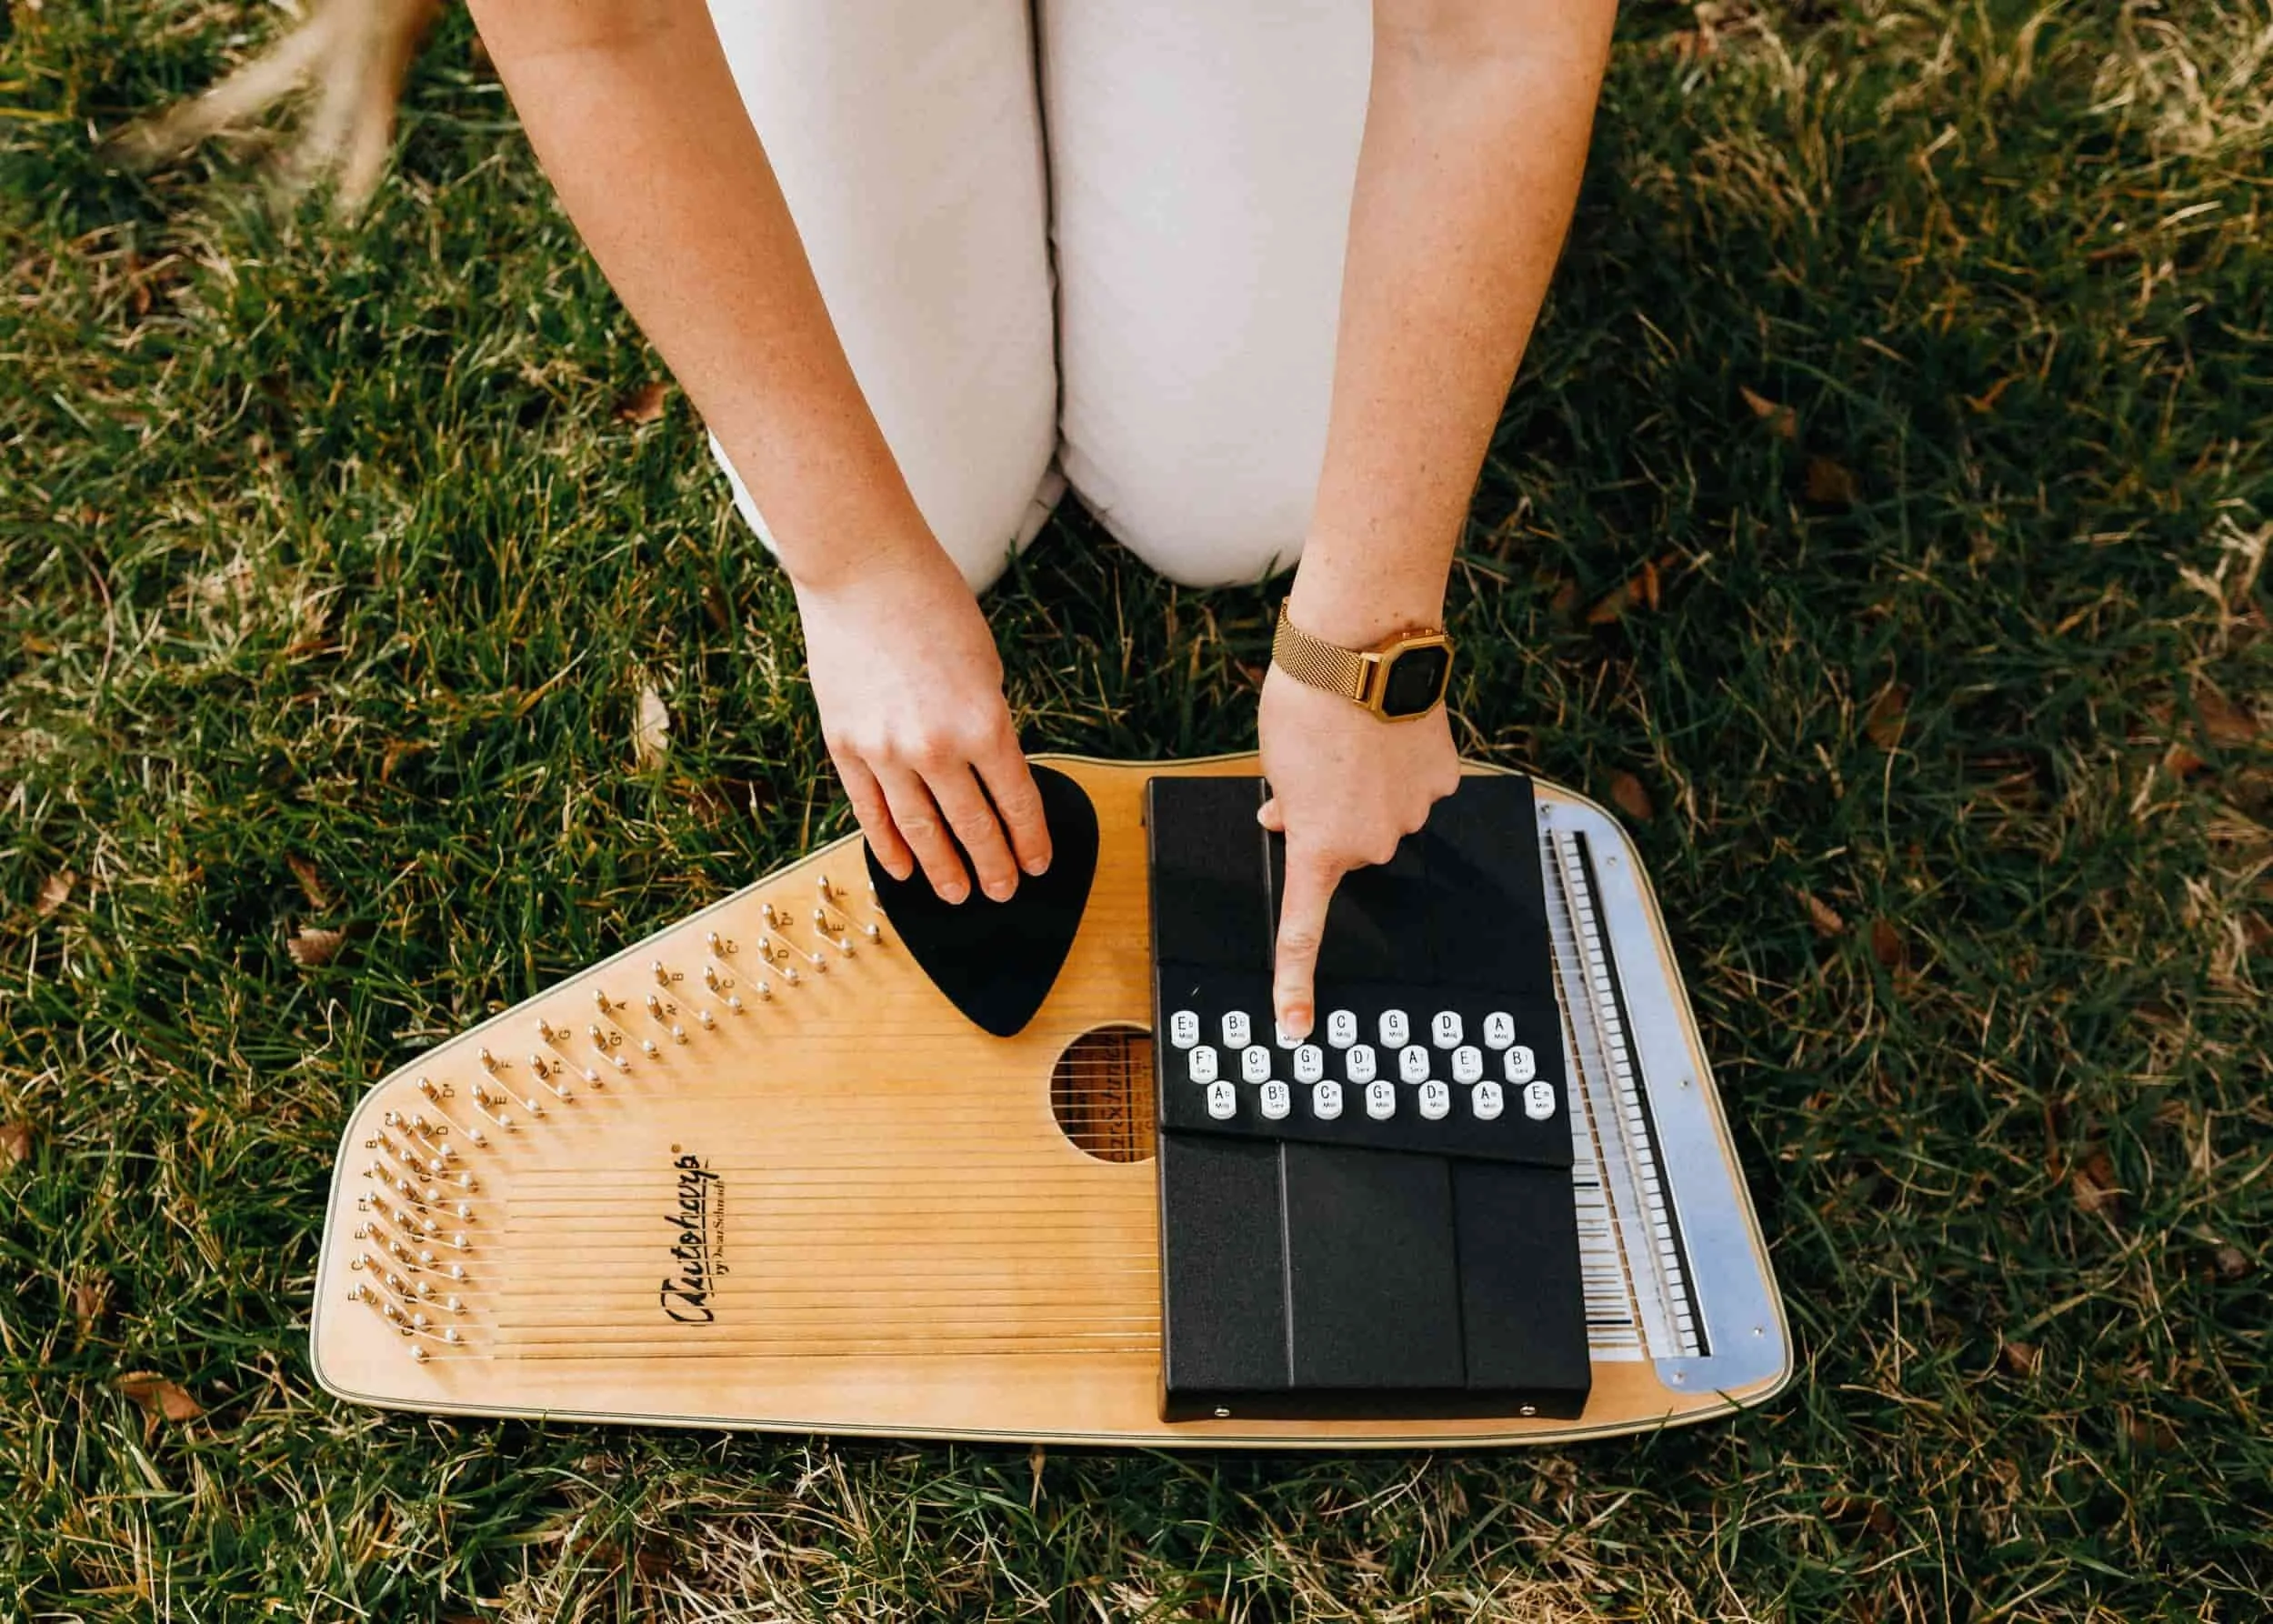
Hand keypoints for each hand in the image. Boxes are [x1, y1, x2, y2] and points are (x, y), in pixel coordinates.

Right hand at [794, 549, 1049, 902]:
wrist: (862, 572)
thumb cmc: (932, 606)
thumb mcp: (984, 667)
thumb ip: (986, 724)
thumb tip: (988, 775)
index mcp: (984, 723)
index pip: (1016, 802)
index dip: (1030, 840)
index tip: (1037, 864)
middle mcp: (935, 747)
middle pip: (972, 827)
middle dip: (993, 866)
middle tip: (1002, 890)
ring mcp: (885, 752)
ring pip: (920, 831)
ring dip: (943, 869)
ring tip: (957, 894)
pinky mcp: (845, 747)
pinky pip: (870, 812)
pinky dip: (889, 846)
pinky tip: (903, 870)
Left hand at [1257, 665, 1460, 1039]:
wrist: (1363, 654)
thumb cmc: (1306, 705)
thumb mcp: (1273, 766)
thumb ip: (1285, 807)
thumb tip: (1290, 817)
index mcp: (1320, 849)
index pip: (1304, 932)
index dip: (1296, 984)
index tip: (1296, 1027)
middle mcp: (1373, 844)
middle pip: (1350, 847)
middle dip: (1331, 819)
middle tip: (1316, 770)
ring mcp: (1415, 813)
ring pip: (1388, 816)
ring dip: (1369, 790)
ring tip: (1354, 738)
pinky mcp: (1444, 779)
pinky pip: (1419, 785)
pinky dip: (1404, 767)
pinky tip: (1391, 731)